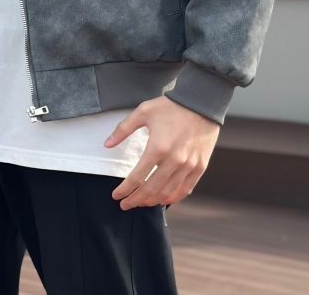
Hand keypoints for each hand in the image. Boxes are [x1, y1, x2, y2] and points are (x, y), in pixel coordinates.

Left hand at [103, 96, 219, 210]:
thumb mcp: (143, 111)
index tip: (116, 195)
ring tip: (141, 203)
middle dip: (135, 200)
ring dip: (152, 202)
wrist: (201, 103)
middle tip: (125, 205)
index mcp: (157, 147)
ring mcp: (188, 166)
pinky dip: (173, 198)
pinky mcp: (200, 167)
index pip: (137, 177)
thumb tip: (107, 144)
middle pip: (151, 190)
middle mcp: (174, 160)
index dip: (124, 190)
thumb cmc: (170, 106)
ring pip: (168, 193)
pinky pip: (185, 190)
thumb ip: (123, 129)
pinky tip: (163, 199)